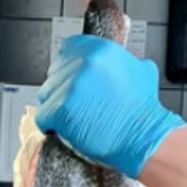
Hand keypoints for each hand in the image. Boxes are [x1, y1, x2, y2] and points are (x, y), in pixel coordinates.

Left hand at [36, 35, 185, 178]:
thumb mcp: (141, 72)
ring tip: (74, 119)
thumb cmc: (143, 112)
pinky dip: (51, 126)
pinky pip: (43, 117)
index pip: (68, 49)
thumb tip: (118, 62)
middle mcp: (84, 63)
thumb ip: (122, 61)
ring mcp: (71, 86)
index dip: (68, 68)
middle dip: (62, 90)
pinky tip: (65, 130)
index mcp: (101, 50)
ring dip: (56, 107)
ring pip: (46, 94)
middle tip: (77, 105)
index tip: (72, 81)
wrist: (143, 137)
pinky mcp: (61, 109)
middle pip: (54, 73)